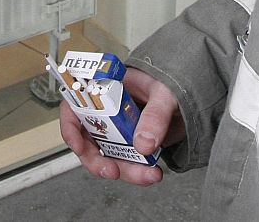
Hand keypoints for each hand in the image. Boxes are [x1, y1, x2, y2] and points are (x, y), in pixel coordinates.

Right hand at [60, 67, 183, 184]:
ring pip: (107, 156)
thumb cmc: (171, 83)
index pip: (75, 104)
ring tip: (148, 175)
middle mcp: (106, 110)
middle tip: (114, 172)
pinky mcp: (130, 144)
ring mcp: (118, 129)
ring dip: (125, 171)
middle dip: (99, 161)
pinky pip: (125, 162)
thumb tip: (143, 143)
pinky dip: (136, 172)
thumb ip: (155, 115)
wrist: (189, 96)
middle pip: (88, 139)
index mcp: (106, 87)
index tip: (78, 146)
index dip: (70, 126)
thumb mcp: (164, 93)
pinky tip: (152, 173)